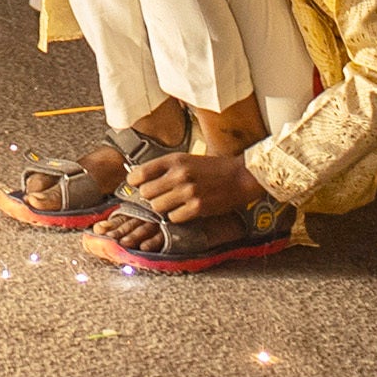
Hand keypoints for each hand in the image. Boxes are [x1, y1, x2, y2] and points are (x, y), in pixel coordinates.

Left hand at [126, 143, 260, 223]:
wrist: (241, 176)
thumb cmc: (213, 168)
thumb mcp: (187, 159)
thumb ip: (165, 168)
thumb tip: (140, 179)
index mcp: (175, 160)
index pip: (140, 173)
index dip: (134, 182)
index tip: (137, 185)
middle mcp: (179, 175)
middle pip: (145, 193)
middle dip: (150, 196)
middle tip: (159, 196)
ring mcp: (188, 192)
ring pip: (157, 207)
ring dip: (162, 208)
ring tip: (173, 203)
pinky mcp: (197, 208)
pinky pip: (173, 218)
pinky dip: (176, 216)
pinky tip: (184, 210)